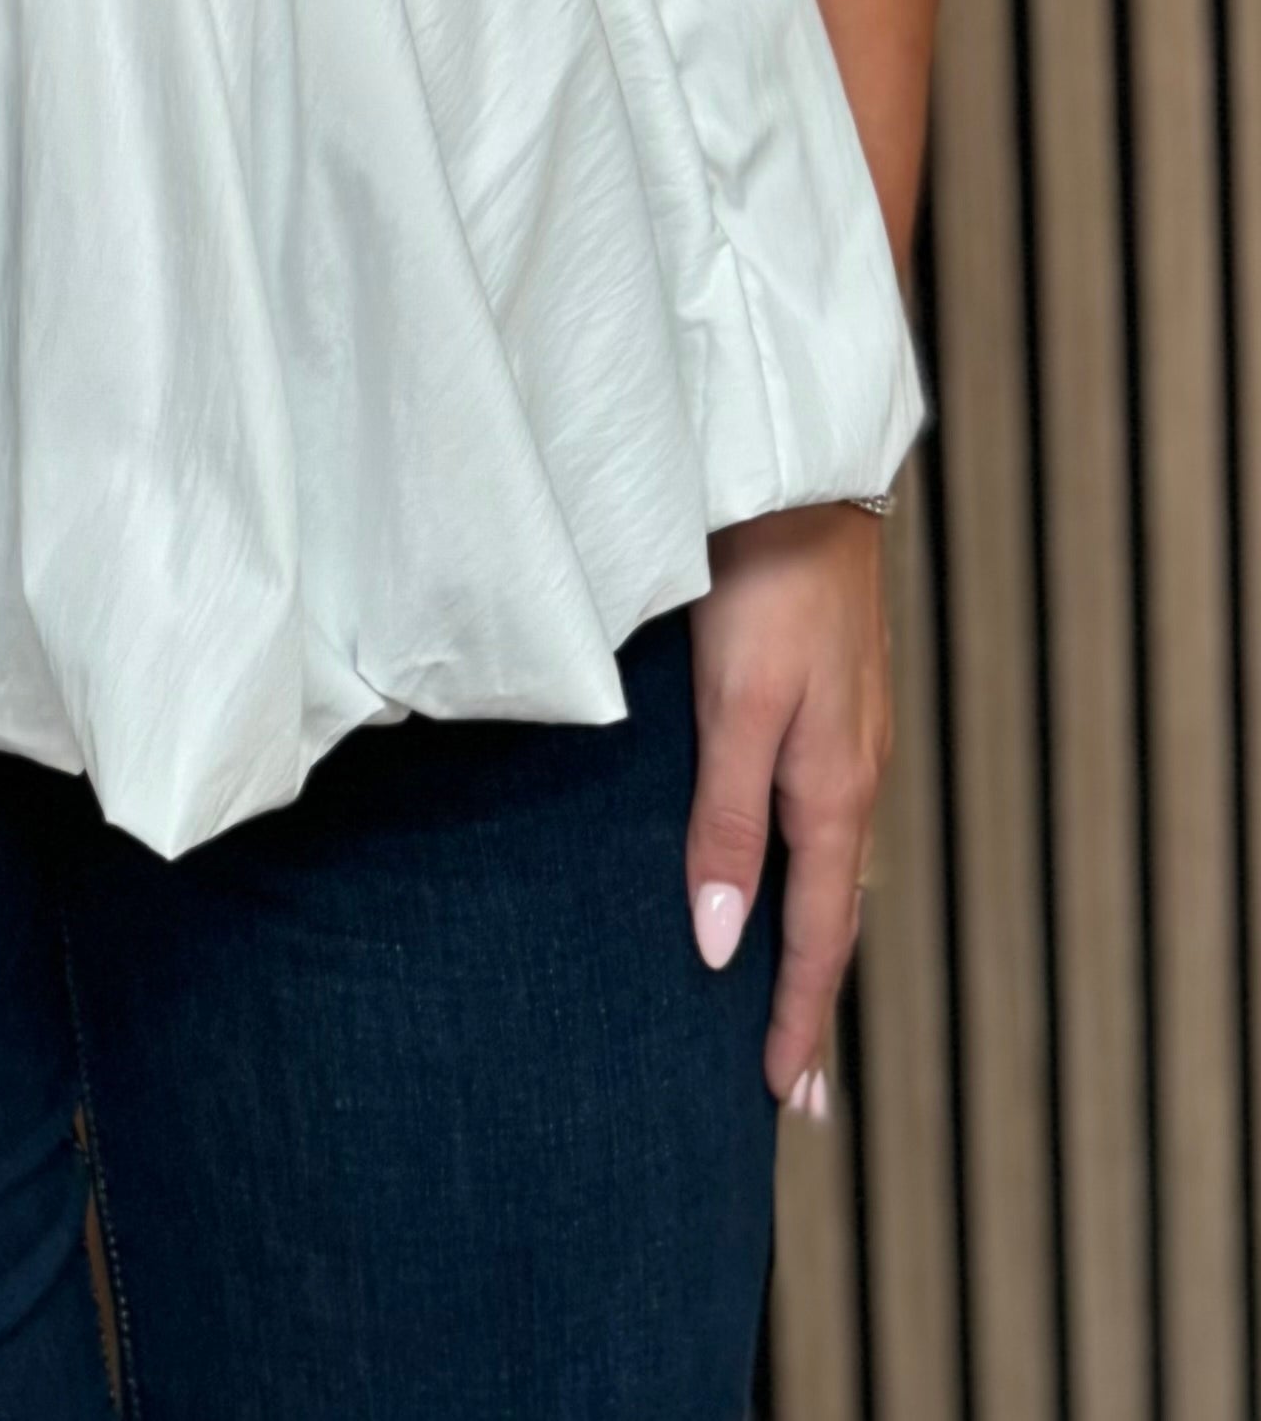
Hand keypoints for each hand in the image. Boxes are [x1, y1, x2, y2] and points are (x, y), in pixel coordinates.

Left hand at [683, 503, 891, 1113]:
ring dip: (811, 942)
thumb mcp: (735, 706)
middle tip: (791, 1089)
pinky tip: (785, 876)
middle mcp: (850, 773)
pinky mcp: (827, 698)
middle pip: (834, 915)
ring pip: (829, 867)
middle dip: (810, 1002)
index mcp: (832, 789)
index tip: (776, 1097)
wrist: (796, 471)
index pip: (817, 937)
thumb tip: (719, 944)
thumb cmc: (761, 580)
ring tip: (786, 1001)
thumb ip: (725, 824)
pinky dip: (809, 877)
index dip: (795, 1018)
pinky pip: (821, 820)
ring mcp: (845, 735)